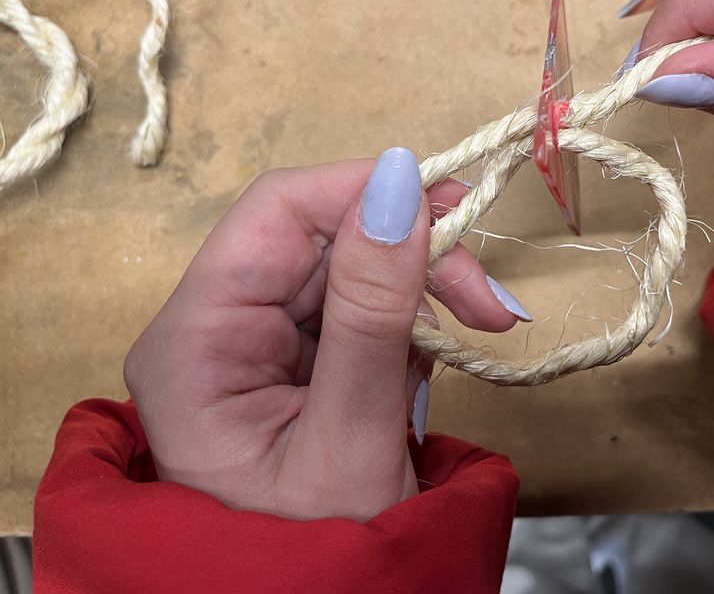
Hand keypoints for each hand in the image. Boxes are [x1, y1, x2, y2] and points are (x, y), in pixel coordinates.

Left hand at [124, 149, 528, 520]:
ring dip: (424, 290)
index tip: (453, 209)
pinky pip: (364, 306)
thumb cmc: (315, 561)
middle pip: (324, 234)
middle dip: (415, 254)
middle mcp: (217, 328)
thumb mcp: (351, 440)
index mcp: (196, 342)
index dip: (367, 191)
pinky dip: (412, 324)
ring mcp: (259, 343)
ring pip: (354, 265)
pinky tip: (432, 364)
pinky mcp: (299, 358)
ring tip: (480, 333)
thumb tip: (399, 184)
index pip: (279, 212)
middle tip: (490, 303)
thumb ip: (373, 313)